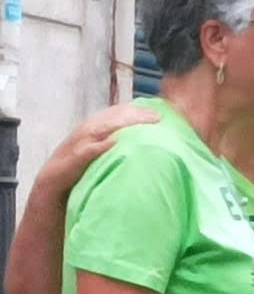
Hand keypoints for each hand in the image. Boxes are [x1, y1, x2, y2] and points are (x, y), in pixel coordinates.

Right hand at [38, 104, 155, 196]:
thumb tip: (144, 142)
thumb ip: (116, 142)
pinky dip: (100, 145)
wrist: (54, 182)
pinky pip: (87, 150)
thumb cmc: (82, 167)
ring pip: (100, 127)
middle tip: (157, 117)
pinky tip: (114, 142)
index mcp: (93, 126)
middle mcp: (86, 130)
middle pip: (111, 117)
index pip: (116, 113)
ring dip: (121, 124)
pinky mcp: (72, 158)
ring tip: (143, 122)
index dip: (137, 111)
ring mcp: (78, 143)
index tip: (159, 114)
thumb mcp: (100, 150)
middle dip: (134, 114)